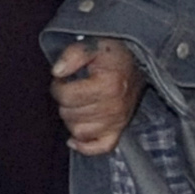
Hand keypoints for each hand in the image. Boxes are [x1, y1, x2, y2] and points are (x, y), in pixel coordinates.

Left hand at [51, 38, 144, 155]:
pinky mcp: (119, 130)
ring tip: (76, 105)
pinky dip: (85, 146)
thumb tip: (57, 72)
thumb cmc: (113, 54)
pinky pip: (100, 147)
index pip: (66, 96)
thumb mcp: (93, 45)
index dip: (57, 86)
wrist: (137, 61)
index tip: (61, 79)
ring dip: (72, 119)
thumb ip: (73, 55)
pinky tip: (74, 139)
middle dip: (64, 101)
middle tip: (70, 89)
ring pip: (80, 131)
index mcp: (107, 85)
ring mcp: (117, 121)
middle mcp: (114, 107)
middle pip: (70, 114)